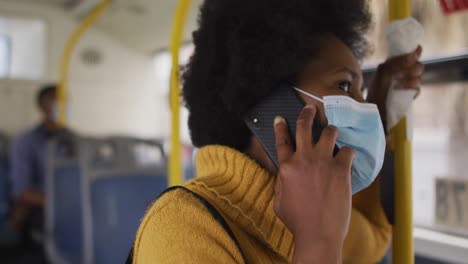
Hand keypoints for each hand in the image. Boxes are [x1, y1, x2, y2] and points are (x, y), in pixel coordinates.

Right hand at [273, 106, 354, 263]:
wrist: (318, 233)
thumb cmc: (297, 221)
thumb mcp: (279, 200)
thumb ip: (281, 182)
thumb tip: (285, 172)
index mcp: (286, 167)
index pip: (281, 140)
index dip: (280, 127)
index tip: (280, 118)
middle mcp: (304, 159)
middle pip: (304, 127)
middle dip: (307, 114)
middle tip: (310, 108)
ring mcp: (323, 162)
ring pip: (329, 132)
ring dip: (331, 131)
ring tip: (333, 133)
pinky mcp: (341, 169)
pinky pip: (347, 150)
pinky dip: (348, 152)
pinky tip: (348, 156)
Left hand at [367, 46, 423, 117]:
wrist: (374, 108)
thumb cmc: (376, 88)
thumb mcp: (383, 71)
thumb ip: (397, 61)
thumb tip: (415, 53)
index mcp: (397, 64)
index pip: (413, 54)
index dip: (415, 53)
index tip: (412, 57)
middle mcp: (404, 72)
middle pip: (419, 65)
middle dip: (411, 70)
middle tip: (399, 75)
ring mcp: (408, 84)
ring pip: (419, 77)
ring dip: (409, 80)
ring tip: (397, 84)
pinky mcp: (410, 95)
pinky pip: (418, 89)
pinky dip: (410, 89)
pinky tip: (400, 91)